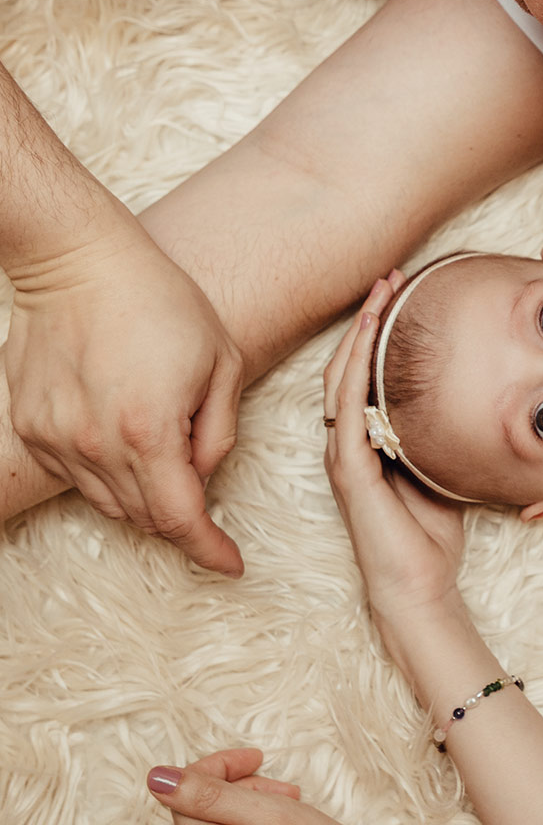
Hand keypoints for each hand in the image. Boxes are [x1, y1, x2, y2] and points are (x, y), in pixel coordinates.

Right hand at [5, 214, 244, 573]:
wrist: (77, 260)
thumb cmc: (160, 300)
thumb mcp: (221, 361)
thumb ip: (219, 432)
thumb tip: (204, 478)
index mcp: (149, 432)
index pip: (182, 519)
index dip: (210, 549)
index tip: (231, 564)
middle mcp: (95, 445)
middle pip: (146, 517)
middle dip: (181, 513)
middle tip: (199, 479)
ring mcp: (56, 438)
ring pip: (108, 502)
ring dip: (142, 493)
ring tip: (158, 439)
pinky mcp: (31, 426)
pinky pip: (74, 474)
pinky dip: (104, 470)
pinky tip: (119, 428)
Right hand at [324, 276, 466, 643]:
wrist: (420, 585)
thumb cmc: (431, 535)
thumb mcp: (444, 468)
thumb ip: (444, 434)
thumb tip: (478, 397)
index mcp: (367, 441)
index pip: (364, 374)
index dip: (377, 332)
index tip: (401, 293)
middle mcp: (348, 443)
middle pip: (347, 365)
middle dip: (366, 318)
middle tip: (389, 277)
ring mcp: (344, 454)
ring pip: (341, 377)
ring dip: (359, 332)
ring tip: (380, 293)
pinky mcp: (349, 468)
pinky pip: (348, 406)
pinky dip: (356, 367)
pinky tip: (369, 336)